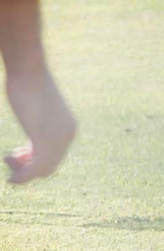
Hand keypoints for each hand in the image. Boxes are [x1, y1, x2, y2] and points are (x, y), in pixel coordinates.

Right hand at [5, 66, 75, 184]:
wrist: (28, 71)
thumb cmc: (28, 85)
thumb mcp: (38, 110)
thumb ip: (40, 127)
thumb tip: (33, 141)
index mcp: (69, 128)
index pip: (56, 157)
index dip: (35, 161)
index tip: (18, 152)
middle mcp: (68, 135)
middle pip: (50, 166)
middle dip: (28, 166)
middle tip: (10, 155)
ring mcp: (58, 138)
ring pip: (42, 171)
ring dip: (22, 172)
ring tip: (7, 158)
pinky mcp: (44, 139)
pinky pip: (35, 170)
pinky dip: (22, 178)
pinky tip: (11, 178)